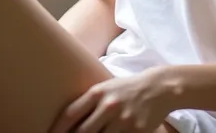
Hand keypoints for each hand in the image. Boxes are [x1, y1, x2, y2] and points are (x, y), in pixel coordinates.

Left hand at [49, 68, 174, 132]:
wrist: (158, 88)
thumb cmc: (127, 89)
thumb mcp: (107, 88)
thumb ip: (90, 102)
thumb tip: (69, 122)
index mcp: (98, 92)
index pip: (70, 114)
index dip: (57, 129)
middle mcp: (108, 105)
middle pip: (82, 132)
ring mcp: (122, 119)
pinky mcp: (135, 130)